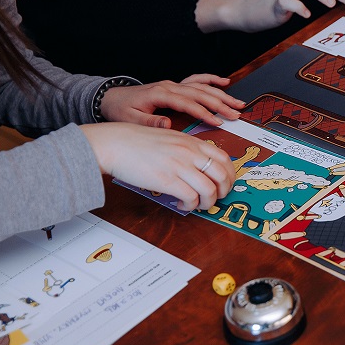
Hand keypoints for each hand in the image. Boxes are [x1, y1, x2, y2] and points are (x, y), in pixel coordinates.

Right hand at [81, 123, 234, 210]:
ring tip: (197, 204)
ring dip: (208, 202)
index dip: (230, 175)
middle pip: (223, 176)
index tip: (225, 185)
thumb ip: (188, 149)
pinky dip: (191, 205)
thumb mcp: (171, 138)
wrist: (114, 144)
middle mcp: (190, 153)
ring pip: (210, 190)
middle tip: (214, 198)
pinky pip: (191, 198)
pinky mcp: (167, 180)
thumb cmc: (138, 143)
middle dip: (223, 192)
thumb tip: (201, 167)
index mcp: (192, 142)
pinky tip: (181, 203)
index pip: (225, 159)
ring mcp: (179, 166)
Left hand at [99, 74, 245, 127]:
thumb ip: (150, 122)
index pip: (187, 103)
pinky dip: (211, 80)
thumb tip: (169, 124)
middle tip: (236, 114)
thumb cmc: (121, 110)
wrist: (112, 97)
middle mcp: (170, 86)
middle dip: (220, 104)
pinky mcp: (175, 86)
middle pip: (200, 93)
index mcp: (160, 94)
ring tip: (238, 103)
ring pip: (202, 87)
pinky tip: (225, 82)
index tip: (217, 122)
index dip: (203, 112)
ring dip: (221, 94)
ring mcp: (174, 85)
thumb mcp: (131, 119)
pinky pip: (196, 80)